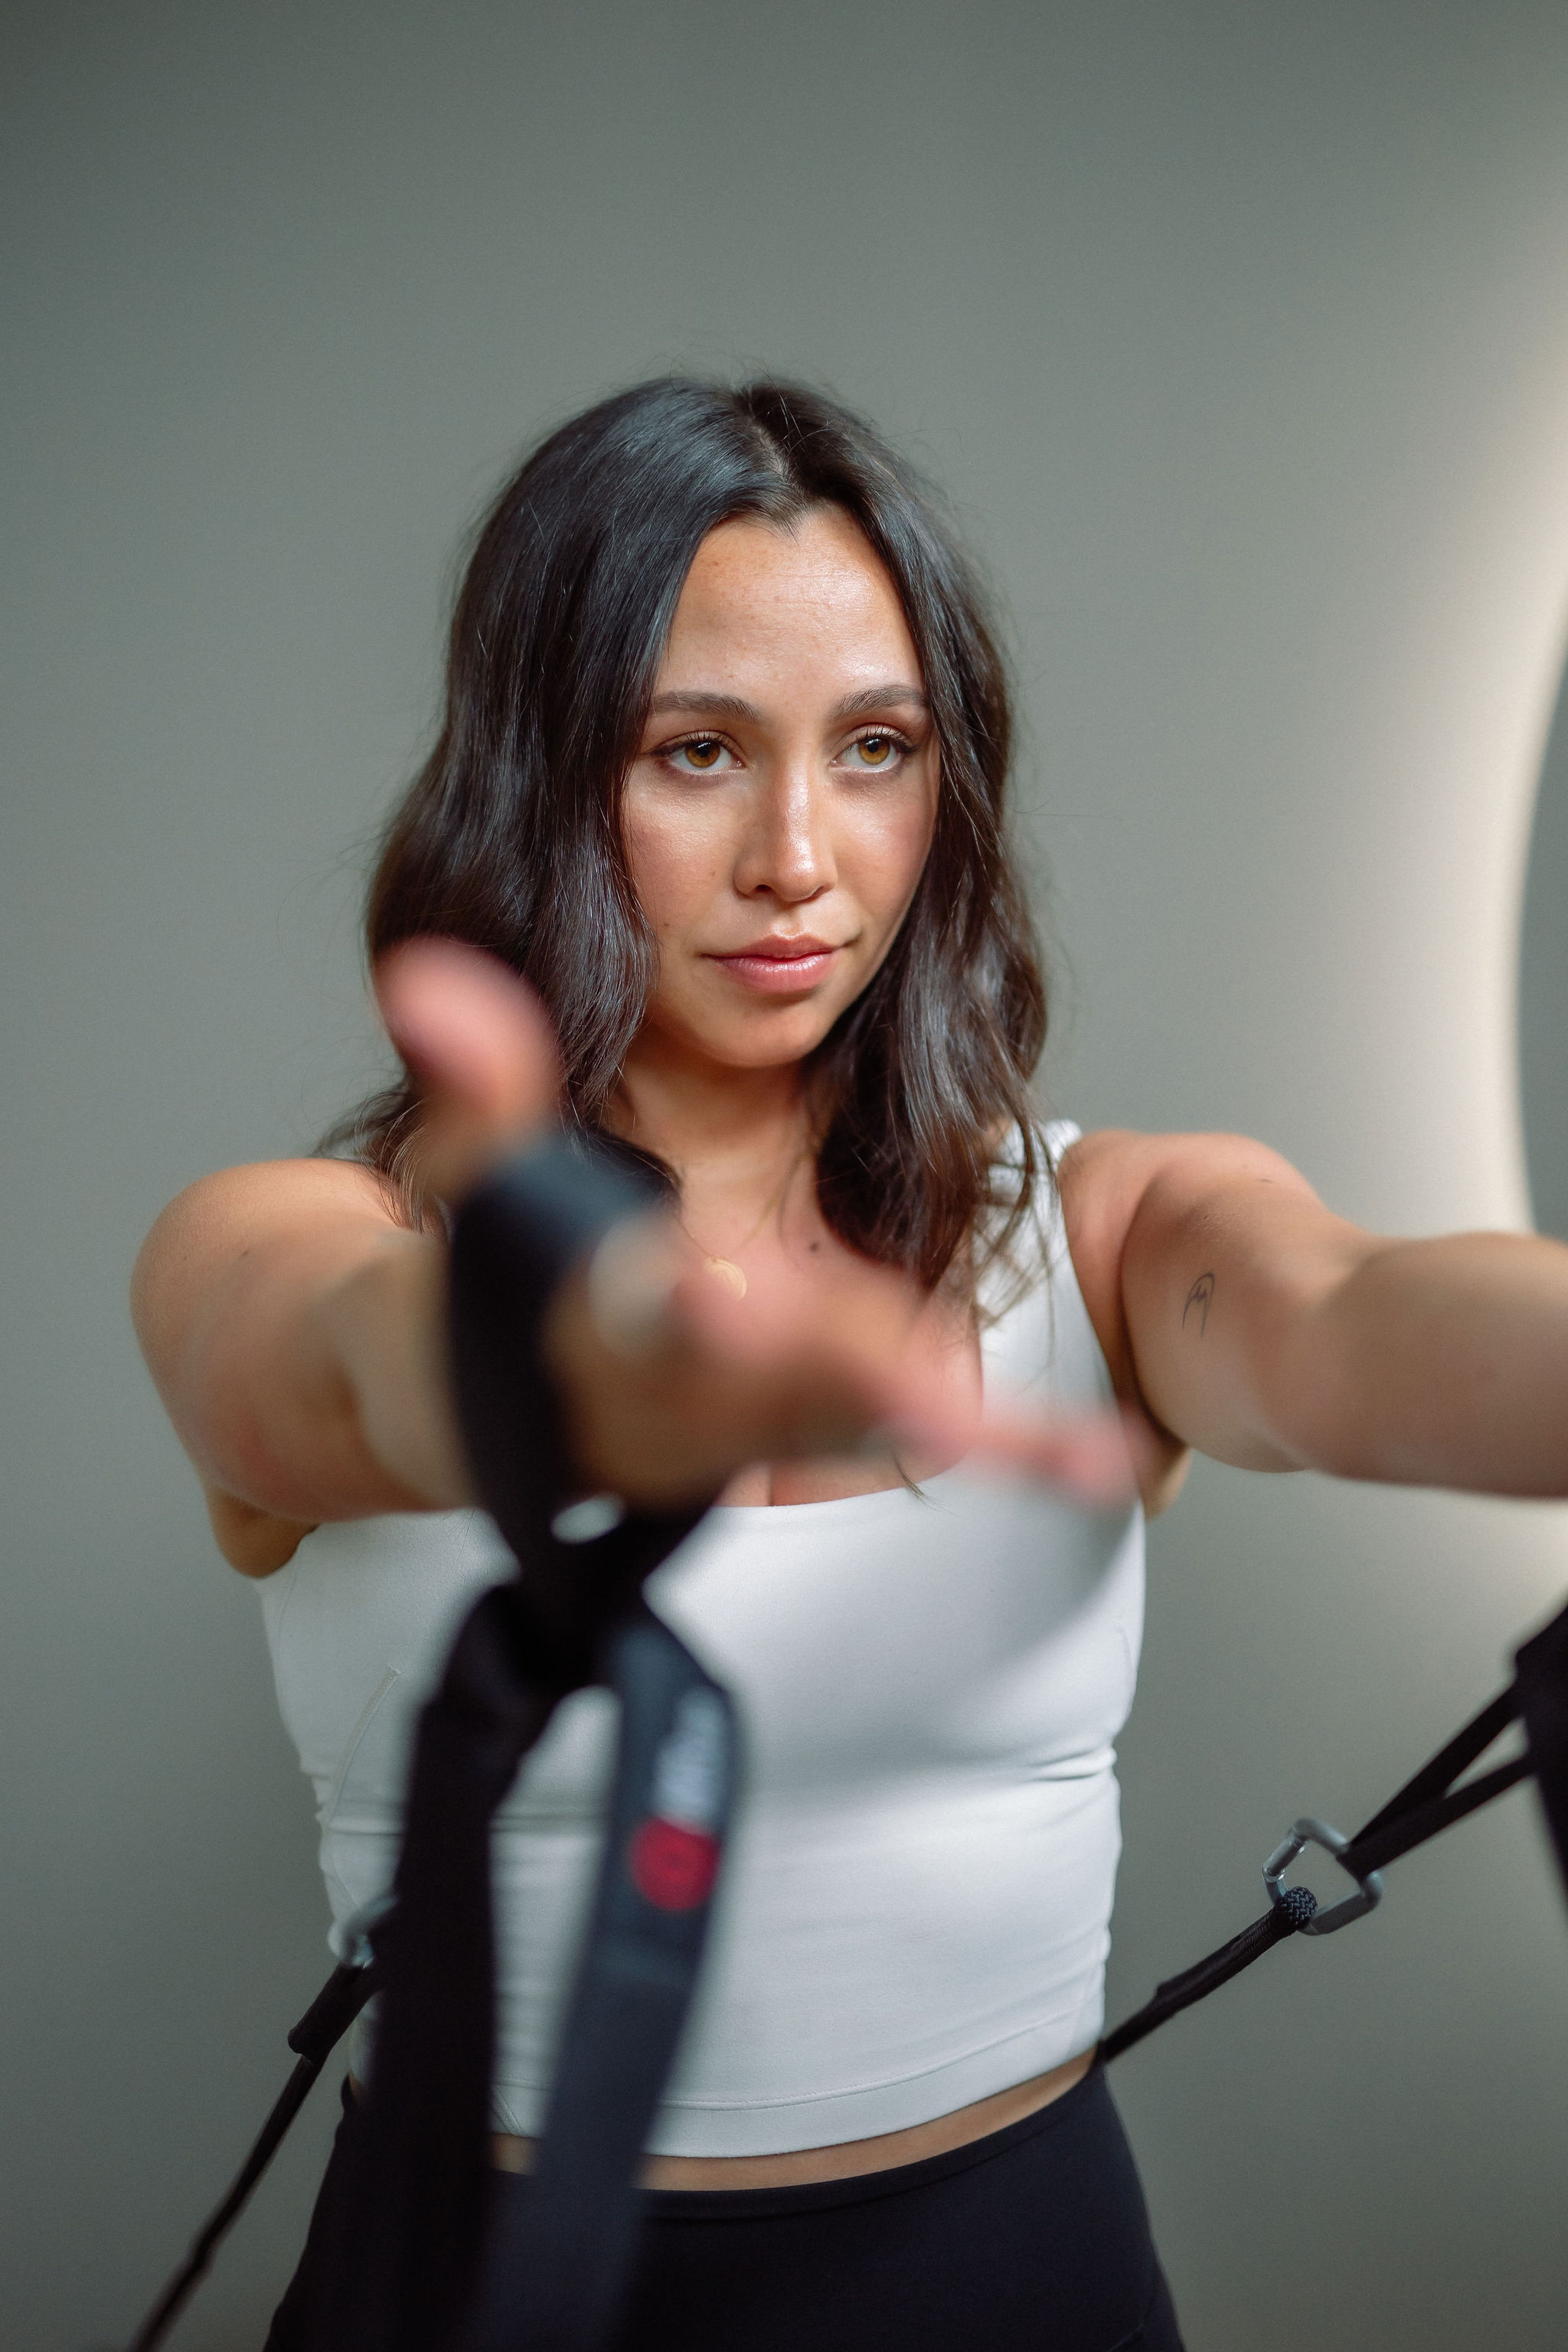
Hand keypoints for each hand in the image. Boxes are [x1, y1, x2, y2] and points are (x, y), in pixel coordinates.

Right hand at [376, 939, 1137, 1511]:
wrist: (488, 1421)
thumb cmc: (482, 1299)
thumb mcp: (474, 1190)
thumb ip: (474, 1086)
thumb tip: (429, 978)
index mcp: (606, 1339)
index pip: (643, 1328)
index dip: (673, 1317)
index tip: (707, 1297)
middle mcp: (689, 1406)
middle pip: (783, 1395)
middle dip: (859, 1390)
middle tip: (944, 1403)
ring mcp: (758, 1432)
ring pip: (870, 1428)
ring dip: (973, 1440)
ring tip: (1080, 1453)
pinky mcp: (813, 1435)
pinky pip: (920, 1443)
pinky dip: (1012, 1453)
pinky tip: (1106, 1455)